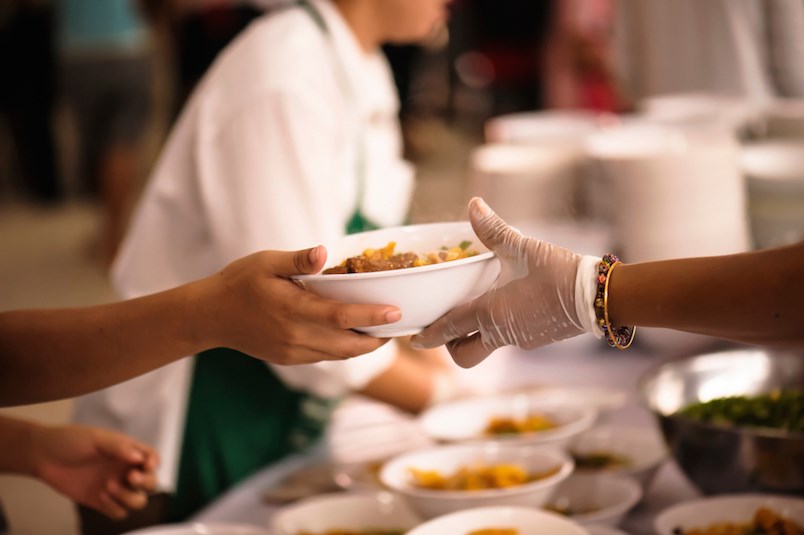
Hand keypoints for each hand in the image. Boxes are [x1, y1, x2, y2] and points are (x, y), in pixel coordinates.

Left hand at [32, 424, 157, 518]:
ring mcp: (114, 487)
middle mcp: (124, 470)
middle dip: (146, 482)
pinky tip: (100, 496)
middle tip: (130, 477)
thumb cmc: (70, 441)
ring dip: (129, 497)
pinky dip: (114, 507)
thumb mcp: (96, 438)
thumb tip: (140, 459)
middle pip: (151, 483)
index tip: (146, 465)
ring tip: (109, 487)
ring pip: (138, 501)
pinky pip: (118, 513)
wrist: (43, 456)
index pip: (152, 458)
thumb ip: (119, 447)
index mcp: (127, 451)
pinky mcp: (101, 502)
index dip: (155, 463)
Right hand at [195, 246, 401, 364]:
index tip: (396, 312)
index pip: (341, 316)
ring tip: (383, 331)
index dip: (371, 316)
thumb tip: (323, 252)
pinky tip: (353, 336)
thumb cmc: (239, 282)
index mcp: (292, 310)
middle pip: (348, 345)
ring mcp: (293, 351)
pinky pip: (325, 357)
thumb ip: (297, 259)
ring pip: (339, 355)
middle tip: (399, 324)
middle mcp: (296, 336)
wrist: (210, 316)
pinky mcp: (290, 359)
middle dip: (378, 338)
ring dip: (364, 346)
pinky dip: (344, 349)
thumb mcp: (265, 262)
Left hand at [412, 198, 583, 366]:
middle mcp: (501, 333)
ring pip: (487, 346)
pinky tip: (509, 305)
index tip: (414, 341)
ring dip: (477, 334)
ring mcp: (520, 340)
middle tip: (448, 326)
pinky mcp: (537, 340)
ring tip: (478, 308)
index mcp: (490, 313)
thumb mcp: (522, 247)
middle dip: (451, 346)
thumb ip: (493, 229)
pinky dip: (500, 328)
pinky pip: (509, 338)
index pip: (449, 329)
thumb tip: (473, 203)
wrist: (600, 296)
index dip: (429, 336)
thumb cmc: (558, 272)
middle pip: (465, 354)